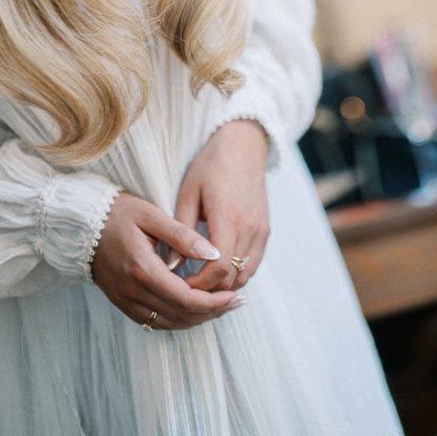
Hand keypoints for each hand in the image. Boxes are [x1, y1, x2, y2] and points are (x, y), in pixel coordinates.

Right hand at [90, 191, 243, 330]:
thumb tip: (214, 253)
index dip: (214, 301)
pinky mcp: (123, 304)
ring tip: (221, 307)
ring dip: (197, 319)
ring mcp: (126, 302)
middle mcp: (133, 292)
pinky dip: (178, 319)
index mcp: (143, 270)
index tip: (234, 295)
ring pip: (169, 323)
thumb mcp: (151, 215)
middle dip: (212, 312)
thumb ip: (182, 235)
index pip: (186, 298)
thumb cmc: (118, 213)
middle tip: (235, 302)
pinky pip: (155, 322)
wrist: (81, 224)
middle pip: (181, 315)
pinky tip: (194, 309)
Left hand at [172, 119, 269, 293]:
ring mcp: (261, 230)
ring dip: (225, 284)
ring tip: (201, 281)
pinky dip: (238, 273)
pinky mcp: (265, 230)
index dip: (201, 284)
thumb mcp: (188, 192)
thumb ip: (180, 230)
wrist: (243, 145)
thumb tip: (171, 265)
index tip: (181, 285)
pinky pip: (254, 264)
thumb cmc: (211, 165)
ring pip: (246, 275)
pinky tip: (218, 269)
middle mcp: (249, 227)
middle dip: (210, 289)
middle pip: (233, 277)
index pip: (220, 267)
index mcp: (228, 217)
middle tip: (187, 288)